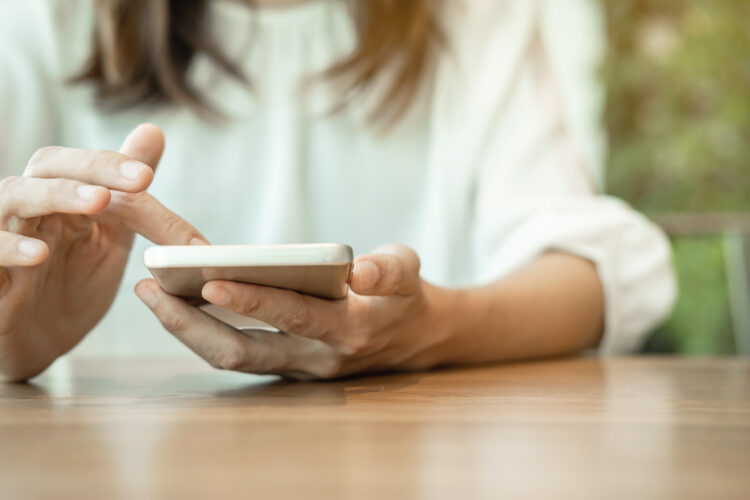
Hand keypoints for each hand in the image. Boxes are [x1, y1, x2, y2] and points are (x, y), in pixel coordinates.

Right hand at [0, 124, 206, 381]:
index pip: (85, 167)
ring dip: (57, 195)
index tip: (150, 175)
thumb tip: (153, 131)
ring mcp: (2, 237)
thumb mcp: (109, 237)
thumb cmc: (69, 286)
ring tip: (98, 201)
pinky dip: (7, 247)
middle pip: (48, 167)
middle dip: (95, 167)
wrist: (37, 344)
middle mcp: (29, 209)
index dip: (116, 165)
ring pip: (12, 198)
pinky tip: (37, 254)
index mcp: (61, 198)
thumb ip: (130, 193)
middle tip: (139, 179)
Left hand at [136, 244, 453, 378]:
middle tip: (151, 289)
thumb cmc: (406, 294)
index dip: (253, 301)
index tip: (210, 281)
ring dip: (187, 331)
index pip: (294, 316)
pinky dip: (202, 333)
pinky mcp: (285, 366)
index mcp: (350, 330)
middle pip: (244, 350)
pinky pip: (236, 355)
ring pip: (232, 358)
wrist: (414, 340)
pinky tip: (176, 304)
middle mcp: (317, 358)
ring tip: (152, 294)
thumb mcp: (409, 270)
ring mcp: (297, 368)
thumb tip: (361, 272)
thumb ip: (388, 269)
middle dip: (192, 324)